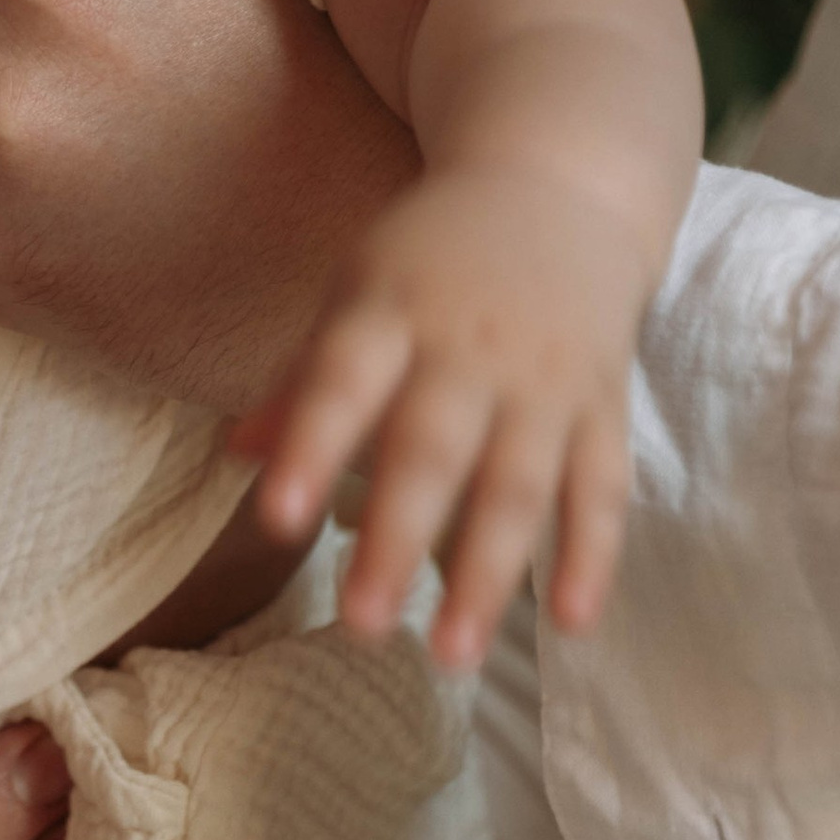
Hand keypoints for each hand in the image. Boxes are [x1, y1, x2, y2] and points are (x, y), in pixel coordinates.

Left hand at [251, 166, 644, 668]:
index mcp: (389, 309)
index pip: (342, 381)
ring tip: (452, 656)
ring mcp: (544, 379)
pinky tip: (569, 622)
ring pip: (519, 484)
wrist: (561, 182)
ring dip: (488, 574)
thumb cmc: (433, 254)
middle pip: (432, 450)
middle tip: (361, 629)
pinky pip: (602, 485)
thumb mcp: (358, 286)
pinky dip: (591, 555)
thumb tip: (236, 457)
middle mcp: (469, 346)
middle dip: (398, 541)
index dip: (312, 447)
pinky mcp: (603, 404)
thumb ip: (304, 376)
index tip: (278, 519)